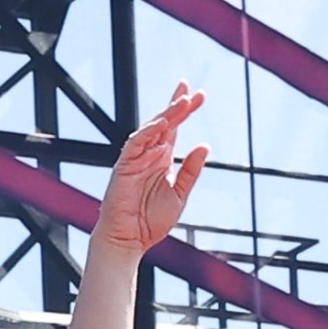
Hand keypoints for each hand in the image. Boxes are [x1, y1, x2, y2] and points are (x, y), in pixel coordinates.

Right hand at [92, 86, 208, 261]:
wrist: (129, 240)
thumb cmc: (151, 221)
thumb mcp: (180, 195)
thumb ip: (191, 171)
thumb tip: (204, 146)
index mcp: (162, 159)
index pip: (175, 128)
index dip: (185, 111)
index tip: (200, 95)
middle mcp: (149, 154)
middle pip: (164, 122)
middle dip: (177, 104)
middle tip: (190, 88)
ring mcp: (136, 158)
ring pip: (151, 129)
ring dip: (166, 114)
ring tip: (182, 102)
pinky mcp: (124, 166)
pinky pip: (135, 144)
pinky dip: (148, 133)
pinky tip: (162, 125)